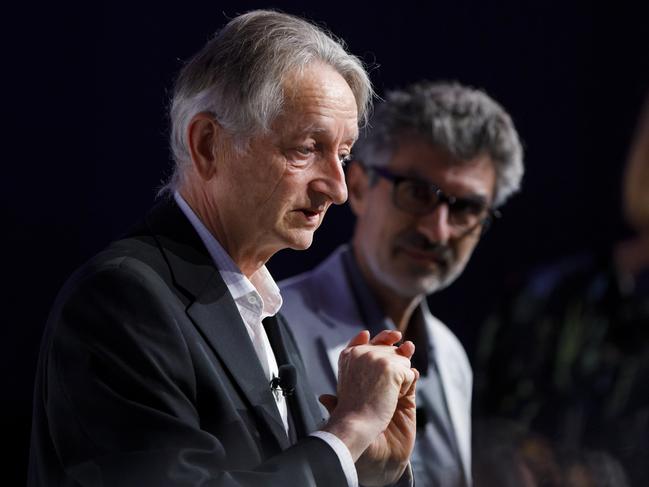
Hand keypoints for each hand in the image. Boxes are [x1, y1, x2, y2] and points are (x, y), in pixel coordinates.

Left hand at [321, 330, 418, 485]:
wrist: (378, 458)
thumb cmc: (358, 438)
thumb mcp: (343, 420)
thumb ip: (336, 406)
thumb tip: (323, 398)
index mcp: (358, 383)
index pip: (362, 356)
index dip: (364, 342)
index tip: (365, 335)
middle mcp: (375, 384)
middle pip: (383, 355)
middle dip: (388, 344)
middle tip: (392, 337)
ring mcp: (391, 391)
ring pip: (399, 366)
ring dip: (404, 355)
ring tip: (406, 349)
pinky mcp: (406, 400)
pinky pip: (411, 382)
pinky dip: (412, 375)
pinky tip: (411, 373)